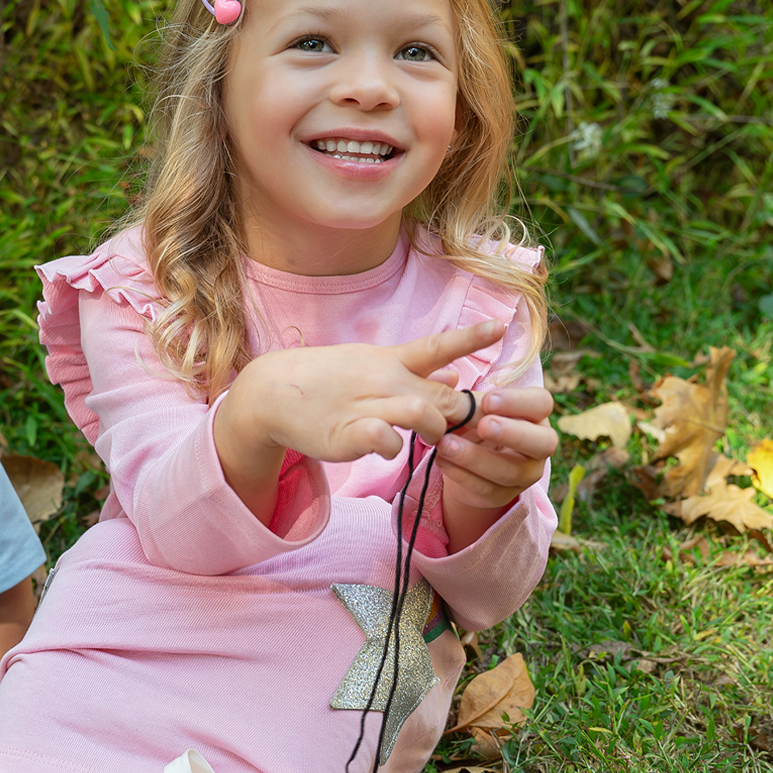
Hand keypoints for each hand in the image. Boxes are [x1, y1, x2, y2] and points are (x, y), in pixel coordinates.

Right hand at [219, 319, 506, 470]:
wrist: (271, 393)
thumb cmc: (327, 382)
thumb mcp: (372, 369)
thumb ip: (415, 374)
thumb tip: (454, 375)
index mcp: (390, 361)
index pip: (438, 347)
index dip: (471, 338)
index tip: (501, 326)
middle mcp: (383, 379)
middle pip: (443, 394)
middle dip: (461, 413)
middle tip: (459, 426)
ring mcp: (366, 405)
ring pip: (421, 413)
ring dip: (433, 429)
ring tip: (426, 437)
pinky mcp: (348, 433)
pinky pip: (385, 440)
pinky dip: (394, 446)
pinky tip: (387, 446)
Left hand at [434, 383, 557, 522]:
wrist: (464, 457)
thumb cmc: (472, 421)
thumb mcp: (468, 405)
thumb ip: (460, 393)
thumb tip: (447, 377)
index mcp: (535, 414)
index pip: (541, 403)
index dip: (518, 402)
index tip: (488, 400)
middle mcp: (539, 444)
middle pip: (543, 442)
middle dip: (512, 434)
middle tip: (483, 426)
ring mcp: (526, 473)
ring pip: (510, 471)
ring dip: (476, 458)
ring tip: (446, 444)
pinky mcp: (504, 495)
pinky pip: (488, 490)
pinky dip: (463, 476)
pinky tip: (442, 461)